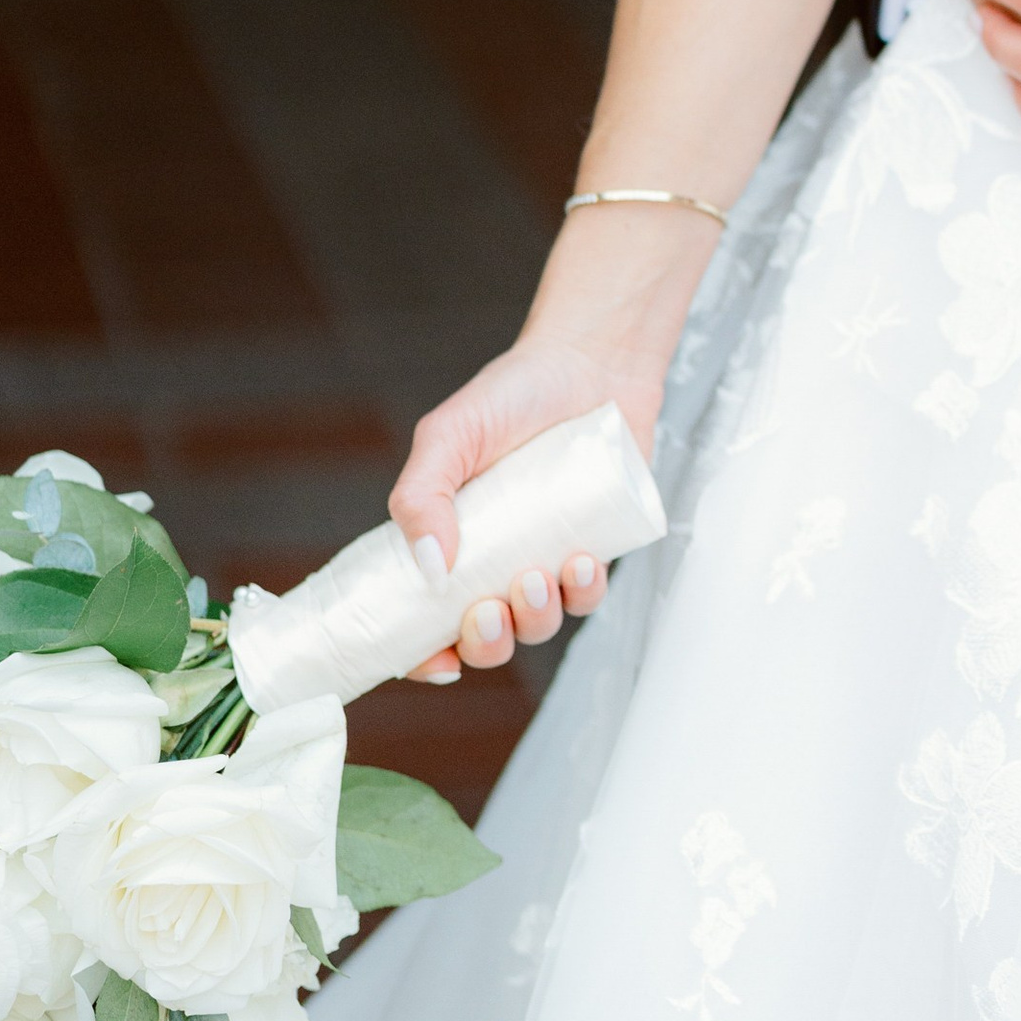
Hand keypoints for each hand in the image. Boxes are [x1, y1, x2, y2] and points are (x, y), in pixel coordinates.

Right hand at [386, 315, 663, 684]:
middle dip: (486, 644)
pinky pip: (590, 595)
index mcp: (450, 543)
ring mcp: (548, 556)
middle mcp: (498, 560)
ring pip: (540, 623)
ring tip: (536, 576)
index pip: (426, 620)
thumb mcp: (448, 435)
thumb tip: (429, 568)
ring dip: (535, 617)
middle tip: (486, 613)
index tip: (435, 660)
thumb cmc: (513, 394)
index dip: (425, 654)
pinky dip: (585, 592)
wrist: (591, 360)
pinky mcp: (598, 546)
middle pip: (487, 639)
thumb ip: (422, 494)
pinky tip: (582, 562)